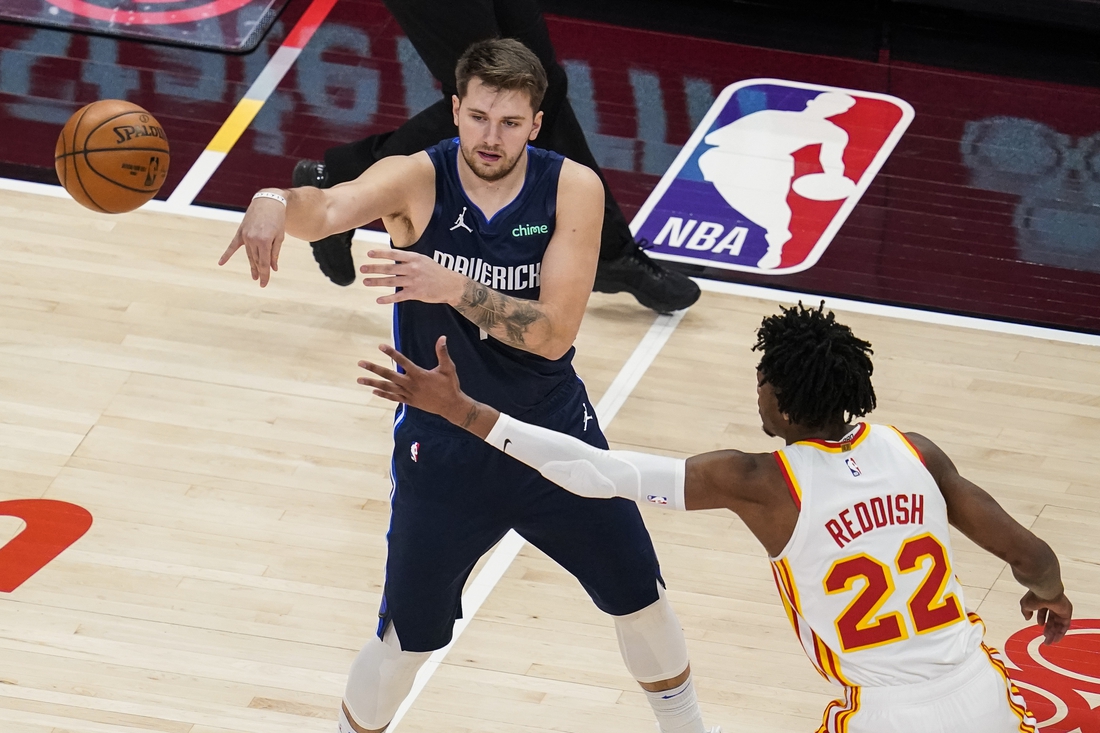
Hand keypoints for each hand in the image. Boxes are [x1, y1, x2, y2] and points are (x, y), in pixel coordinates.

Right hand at [218, 195, 285, 286]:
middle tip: (261, 282)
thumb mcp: (279, 237)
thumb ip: (275, 253)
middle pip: (255, 260)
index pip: (264, 263)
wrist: (268, 201)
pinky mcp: (241, 231)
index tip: (264, 284)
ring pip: (248, 254)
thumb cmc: (277, 219)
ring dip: (252, 265)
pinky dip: (227, 254)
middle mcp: (253, 239)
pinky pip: (233, 245)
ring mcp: (245, 235)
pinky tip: (221, 263)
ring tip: (254, 276)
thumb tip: (273, 268)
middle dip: (259, 271)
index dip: (265, 274)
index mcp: (264, 241)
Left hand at [358, 336, 472, 424]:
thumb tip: (442, 337)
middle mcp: (410, 384)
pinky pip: (393, 397)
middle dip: (374, 369)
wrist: (451, 406)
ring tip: (359, 380)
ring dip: (372, 383)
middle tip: (360, 363)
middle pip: (388, 375)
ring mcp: (408, 394)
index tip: (380, 346)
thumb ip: (442, 353)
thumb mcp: (448, 368)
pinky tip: (373, 391)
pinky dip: (383, 395)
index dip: (391, 353)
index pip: (402, 361)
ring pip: (387, 388)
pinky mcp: (409, 401)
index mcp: (419, 375)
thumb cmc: (450, 386)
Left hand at [360, 249, 464, 304]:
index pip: (394, 254)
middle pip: (389, 268)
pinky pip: (399, 296)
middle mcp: (413, 268)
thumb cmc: (437, 272)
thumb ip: (409, 259)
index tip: (369, 253)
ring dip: (376, 282)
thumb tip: (393, 258)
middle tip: (362, 269)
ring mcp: (414, 281)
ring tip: (365, 282)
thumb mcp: (424, 260)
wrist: (451, 285)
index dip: (381, 254)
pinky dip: (388, 298)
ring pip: (391, 281)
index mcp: (414, 258)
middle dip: (374, 268)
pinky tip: (379, 299)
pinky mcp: (416, 293)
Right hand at [1021, 590, 1072, 643]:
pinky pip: (1065, 625)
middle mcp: (1053, 604)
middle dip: (1048, 630)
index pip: (1044, 611)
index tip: (1039, 624)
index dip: (1041, 618)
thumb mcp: (1026, 604)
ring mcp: (1061, 608)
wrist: (1046, 591)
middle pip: (1052, 620)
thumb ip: (1026, 611)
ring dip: (1054, 634)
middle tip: (1045, 638)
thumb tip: (1027, 618)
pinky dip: (1061, 633)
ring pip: (1058, 624)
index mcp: (1044, 600)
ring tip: (1048, 642)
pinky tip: (1056, 640)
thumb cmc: (1035, 595)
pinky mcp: (1067, 612)